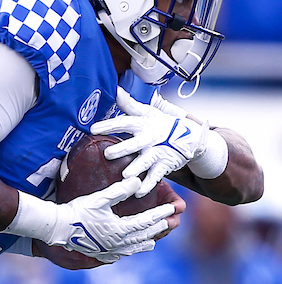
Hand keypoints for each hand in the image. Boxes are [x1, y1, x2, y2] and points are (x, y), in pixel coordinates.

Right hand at [48, 176, 174, 260]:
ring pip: (132, 248)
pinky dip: (127, 252)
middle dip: (156, 228)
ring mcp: (108, 250)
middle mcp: (117, 243)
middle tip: (168, 222)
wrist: (58, 228)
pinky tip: (127, 252)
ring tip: (153, 241)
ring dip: (144, 243)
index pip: (146, 221)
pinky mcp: (99, 254)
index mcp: (120, 229)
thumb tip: (138, 181)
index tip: (171, 208)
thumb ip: (120, 190)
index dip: (160, 214)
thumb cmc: (78, 211)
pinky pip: (117, 255)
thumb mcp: (100, 198)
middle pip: (143, 236)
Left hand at [91, 89, 211, 195]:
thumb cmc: (162, 123)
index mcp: (143, 124)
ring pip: (145, 162)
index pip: (124, 123)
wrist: (190, 136)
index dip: (109, 125)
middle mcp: (150, 139)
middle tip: (108, 154)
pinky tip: (138, 193)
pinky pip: (156, 177)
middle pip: (134, 144)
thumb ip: (129, 104)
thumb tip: (115, 90)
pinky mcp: (165, 165)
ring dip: (136, 169)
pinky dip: (148, 185)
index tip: (93, 129)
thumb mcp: (148, 112)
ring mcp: (158, 153)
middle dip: (122, 149)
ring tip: (125, 176)